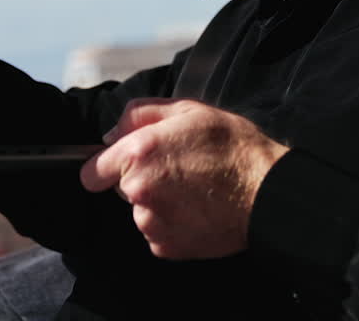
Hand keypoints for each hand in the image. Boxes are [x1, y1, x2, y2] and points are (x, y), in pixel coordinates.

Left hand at [79, 99, 288, 259]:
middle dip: (141, 180)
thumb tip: (111, 133)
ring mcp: (151, 223)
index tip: (125, 165)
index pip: (92, 171)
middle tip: (178, 169)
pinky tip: (197, 210)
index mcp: (138, 153)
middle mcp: (137, 191)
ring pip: (140, 213)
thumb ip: (140, 114)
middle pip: (120, 190)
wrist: (266, 192)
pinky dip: (172, 224)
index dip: (108, 166)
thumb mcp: (188, 109)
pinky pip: (157, 233)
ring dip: (157, 204)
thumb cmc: (232, 146)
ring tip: (193, 191)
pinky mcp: (166, 247)